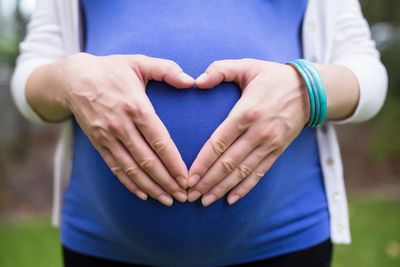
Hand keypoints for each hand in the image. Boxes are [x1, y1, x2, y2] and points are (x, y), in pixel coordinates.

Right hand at [49, 53, 193, 205]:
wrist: (72, 78)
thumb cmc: (111, 69)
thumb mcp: (138, 61)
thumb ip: (167, 69)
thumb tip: (191, 80)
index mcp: (135, 106)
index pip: (159, 141)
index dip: (174, 162)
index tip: (187, 178)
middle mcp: (121, 125)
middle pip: (147, 160)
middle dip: (166, 181)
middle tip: (183, 196)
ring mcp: (108, 137)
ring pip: (132, 169)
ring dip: (150, 187)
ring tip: (167, 200)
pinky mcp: (98, 143)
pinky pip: (115, 168)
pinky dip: (129, 183)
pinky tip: (142, 195)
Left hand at [187, 59, 309, 205]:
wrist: (310, 90)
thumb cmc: (273, 77)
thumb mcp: (248, 65)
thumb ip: (221, 69)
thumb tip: (196, 81)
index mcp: (246, 112)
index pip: (219, 142)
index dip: (203, 162)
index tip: (189, 177)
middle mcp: (258, 132)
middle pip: (228, 163)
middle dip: (208, 181)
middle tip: (190, 195)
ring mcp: (269, 144)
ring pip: (242, 172)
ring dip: (222, 188)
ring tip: (205, 201)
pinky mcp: (277, 151)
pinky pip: (259, 173)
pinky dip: (245, 188)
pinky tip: (231, 199)